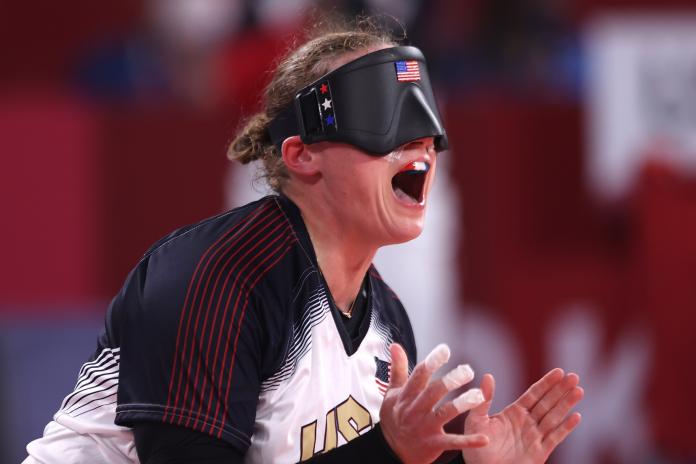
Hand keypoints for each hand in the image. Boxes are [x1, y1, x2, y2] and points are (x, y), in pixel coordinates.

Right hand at [379, 343, 488, 463]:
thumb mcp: (392, 393)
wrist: (391, 451)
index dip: (432, 361)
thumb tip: (395, 345)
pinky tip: (484, 438)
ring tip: (478, 396)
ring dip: (462, 405)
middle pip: (433, 393)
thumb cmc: (394, 418)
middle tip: (467, 370)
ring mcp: (425, 428)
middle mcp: (415, 410)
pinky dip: (469, 441)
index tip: (445, 350)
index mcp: (406, 396)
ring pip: (444, 414)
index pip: (419, 375)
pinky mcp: (434, 444)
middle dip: (449, 381)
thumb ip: (397, 368)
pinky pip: (453, 442)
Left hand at [462, 369, 583, 463]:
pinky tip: (576, 417)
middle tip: (574, 376)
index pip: (534, 394)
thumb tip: (487, 376)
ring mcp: (535, 437)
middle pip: (547, 403)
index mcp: (514, 413)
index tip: (559, 371)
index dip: (546, 383)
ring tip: (579, 390)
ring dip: (566, 404)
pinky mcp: (539, 453)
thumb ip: (484, 399)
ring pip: (554, 417)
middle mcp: (527, 423)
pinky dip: (566, 428)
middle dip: (560, 389)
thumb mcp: (476, 420)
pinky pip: (555, 438)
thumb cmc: (476, 446)